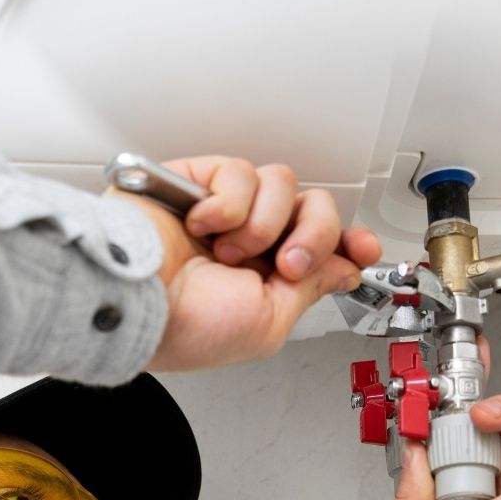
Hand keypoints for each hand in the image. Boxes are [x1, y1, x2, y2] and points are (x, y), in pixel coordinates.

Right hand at [114, 156, 381, 370]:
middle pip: (313, 207)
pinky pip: (240, 172)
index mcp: (267, 279)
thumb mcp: (270, 322)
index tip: (363, 248)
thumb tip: (343, 268)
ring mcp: (224, 211)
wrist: (137, 302)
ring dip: (263, 225)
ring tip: (229, 252)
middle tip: (286, 263)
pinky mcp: (196, 182)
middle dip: (312, 236)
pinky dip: (228, 205)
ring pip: (281, 185)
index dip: (348, 242)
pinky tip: (202, 227)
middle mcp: (250, 241)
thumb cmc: (188, 327)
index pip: (321, 246)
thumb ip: (311, 289)